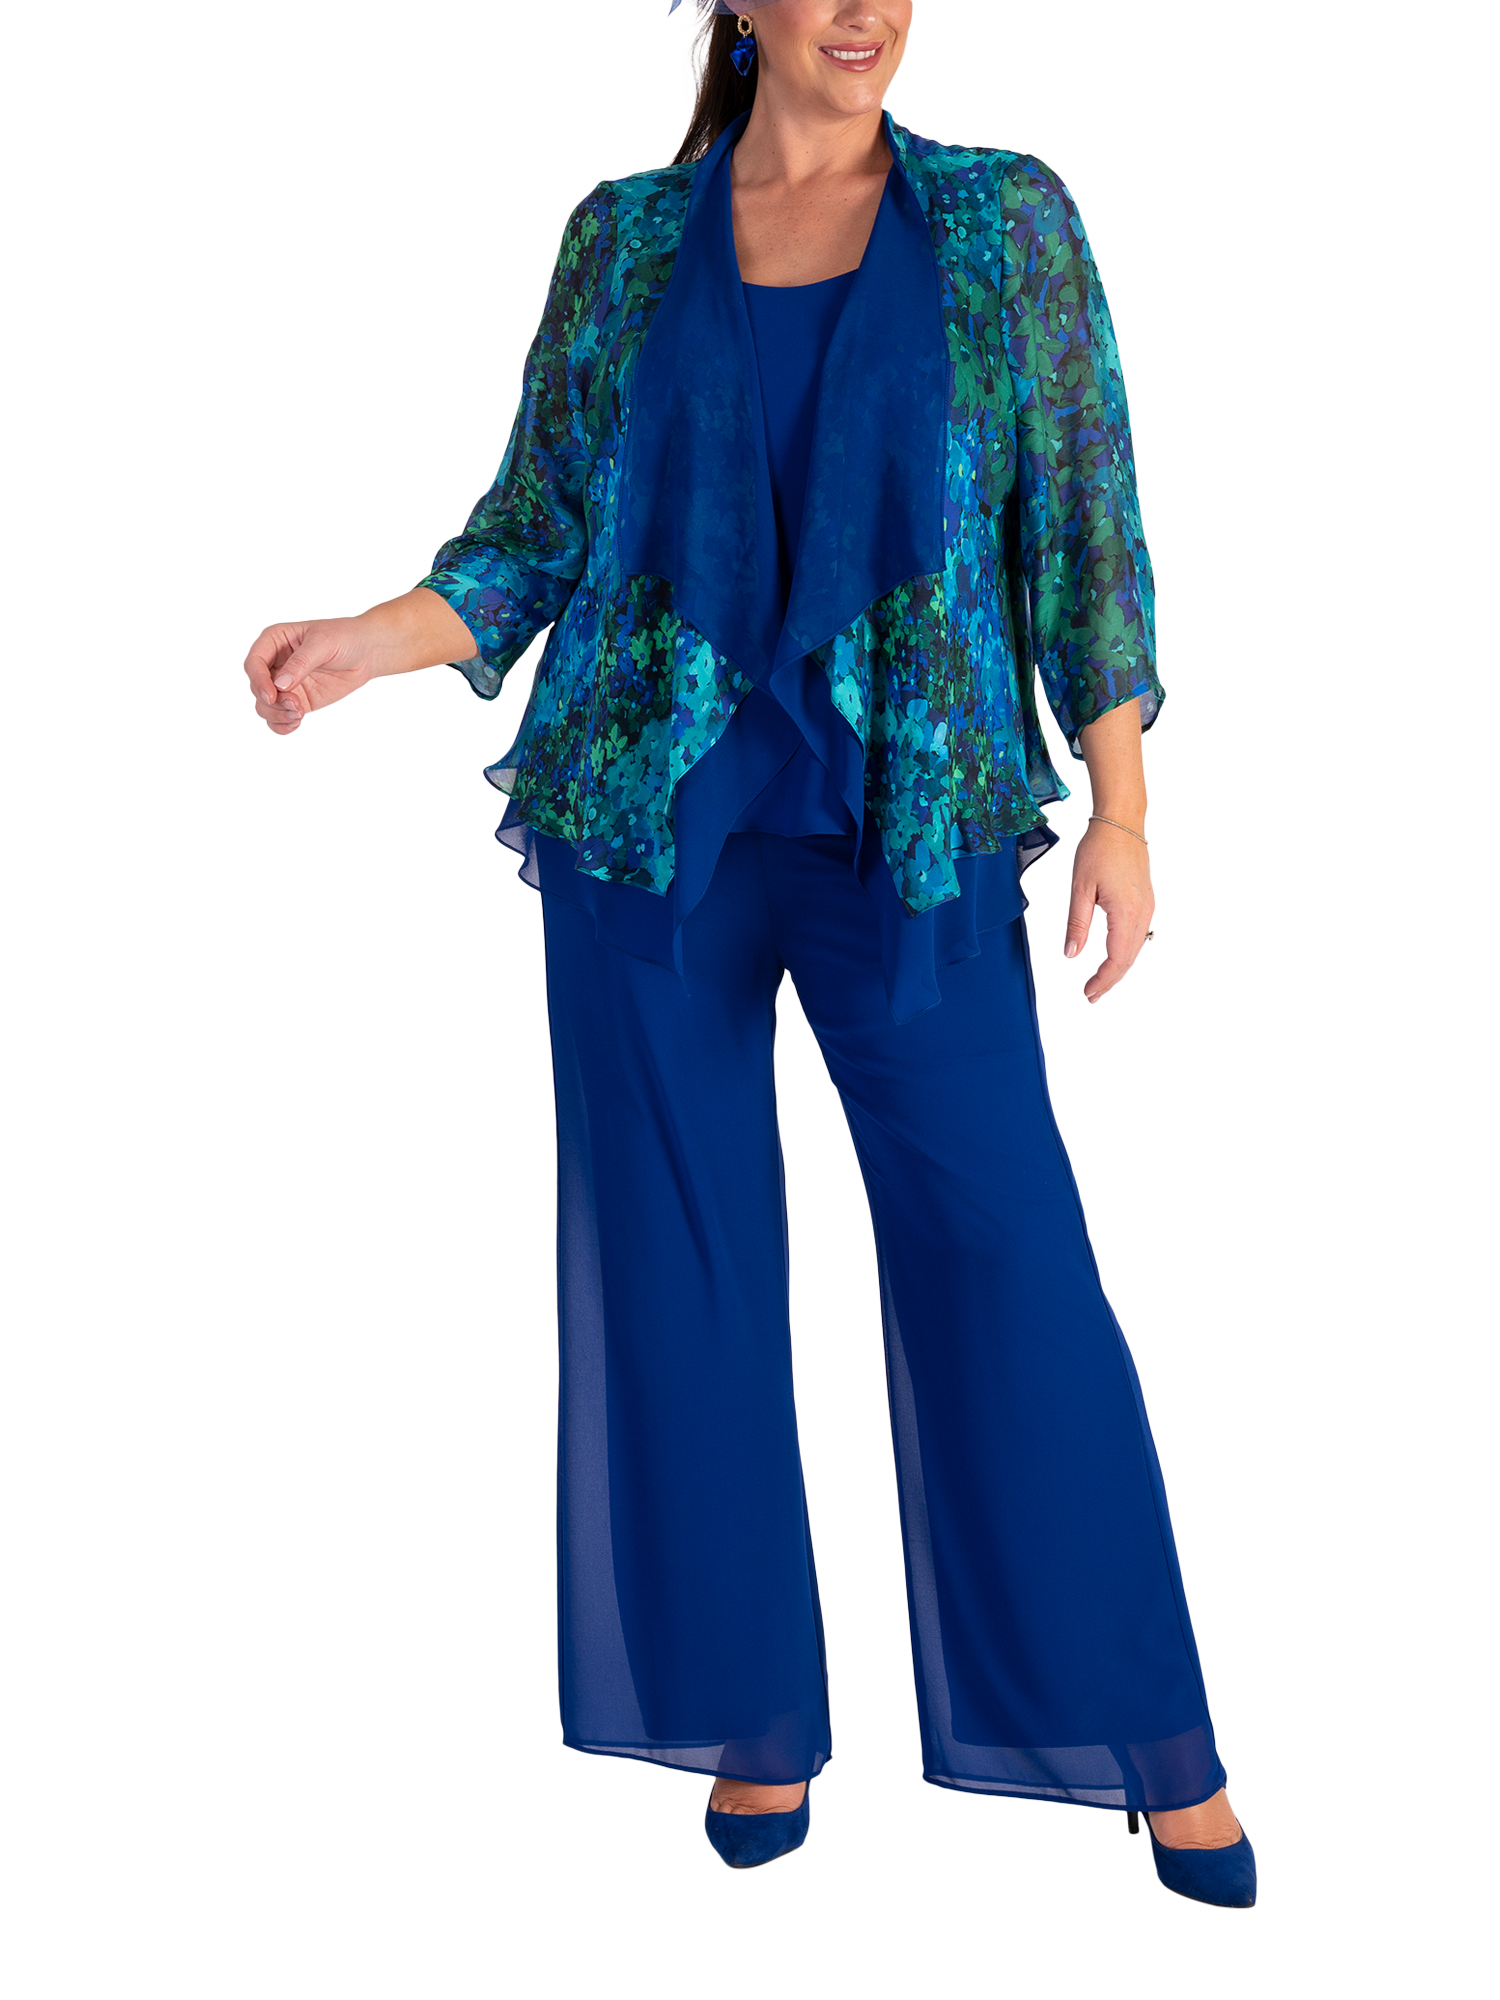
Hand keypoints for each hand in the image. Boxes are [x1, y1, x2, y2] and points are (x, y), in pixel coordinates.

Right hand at [243, 616, 383, 734]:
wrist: (367, 652)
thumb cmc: (344, 637)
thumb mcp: (323, 643)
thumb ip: (300, 663)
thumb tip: (280, 685)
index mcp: (274, 640)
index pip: (253, 663)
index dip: (258, 680)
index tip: (272, 696)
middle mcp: (274, 663)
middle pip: (256, 688)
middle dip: (273, 701)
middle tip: (297, 705)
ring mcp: (284, 683)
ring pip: (264, 706)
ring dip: (277, 715)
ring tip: (299, 714)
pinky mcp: (297, 700)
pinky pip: (279, 717)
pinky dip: (282, 725)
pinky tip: (296, 723)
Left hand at [1063, 819, 1154, 1002]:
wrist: (1122, 823)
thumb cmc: (1100, 849)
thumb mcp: (1080, 888)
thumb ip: (1077, 924)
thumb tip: (1071, 954)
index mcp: (1126, 912)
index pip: (1117, 959)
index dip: (1103, 980)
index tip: (1088, 993)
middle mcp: (1143, 913)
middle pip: (1128, 959)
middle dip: (1110, 981)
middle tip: (1091, 995)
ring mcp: (1148, 907)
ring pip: (1135, 949)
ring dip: (1119, 968)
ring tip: (1100, 983)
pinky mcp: (1147, 901)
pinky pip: (1139, 935)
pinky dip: (1126, 952)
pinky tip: (1114, 957)